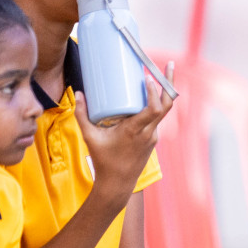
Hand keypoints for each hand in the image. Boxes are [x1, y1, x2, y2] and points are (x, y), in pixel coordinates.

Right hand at [75, 77, 171, 203]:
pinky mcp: (153, 138)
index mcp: (135, 131)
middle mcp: (149, 133)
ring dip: (164, 92)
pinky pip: (158, 117)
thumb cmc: (103, 160)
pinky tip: (150, 93)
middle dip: (169, 83)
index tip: (148, 77)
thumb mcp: (89, 137)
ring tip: (160, 73)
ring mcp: (153, 136)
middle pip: (167, 105)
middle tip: (168, 65)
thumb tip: (78, 93)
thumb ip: (82, 115)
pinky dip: (156, 103)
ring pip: (165, 111)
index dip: (154, 92)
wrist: (118, 183)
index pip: (153, 109)